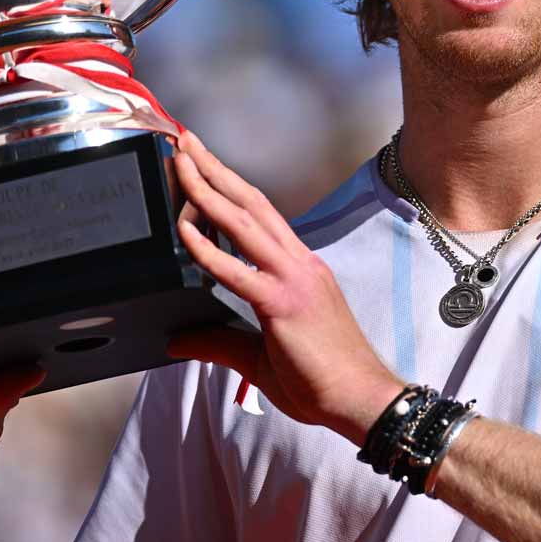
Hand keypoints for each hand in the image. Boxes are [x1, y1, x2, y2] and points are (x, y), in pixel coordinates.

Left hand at [164, 132, 402, 442]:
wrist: (363, 401)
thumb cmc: (323, 382)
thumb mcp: (259, 358)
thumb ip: (219, 342)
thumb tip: (178, 340)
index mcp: (298, 270)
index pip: (259, 216)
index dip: (230, 186)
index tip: (203, 164)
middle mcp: (298, 264)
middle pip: (251, 202)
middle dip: (216, 169)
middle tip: (183, 140)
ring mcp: (295, 280)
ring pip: (245, 221)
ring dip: (208, 188)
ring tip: (180, 162)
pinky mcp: (285, 304)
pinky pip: (239, 270)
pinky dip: (208, 247)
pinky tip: (183, 228)